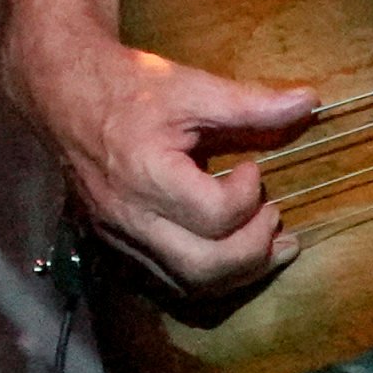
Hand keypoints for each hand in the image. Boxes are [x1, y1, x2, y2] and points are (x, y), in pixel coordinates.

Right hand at [9, 23, 317, 295]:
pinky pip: (165, 284)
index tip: (253, 168)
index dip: (248, 196)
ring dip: (236, 275)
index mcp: (146, 174)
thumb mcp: (192, 86)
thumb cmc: (128, 85)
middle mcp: (128, 217)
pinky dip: (205, 278)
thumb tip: (309, 103)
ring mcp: (117, 237)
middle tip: (275, 218)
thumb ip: (251, 104)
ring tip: (269, 246)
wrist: (63, 93)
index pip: (215, 215)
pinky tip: (228, 255)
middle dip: (253, 252)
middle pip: (203, 268)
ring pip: (185, 288)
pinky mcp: (113, 246)